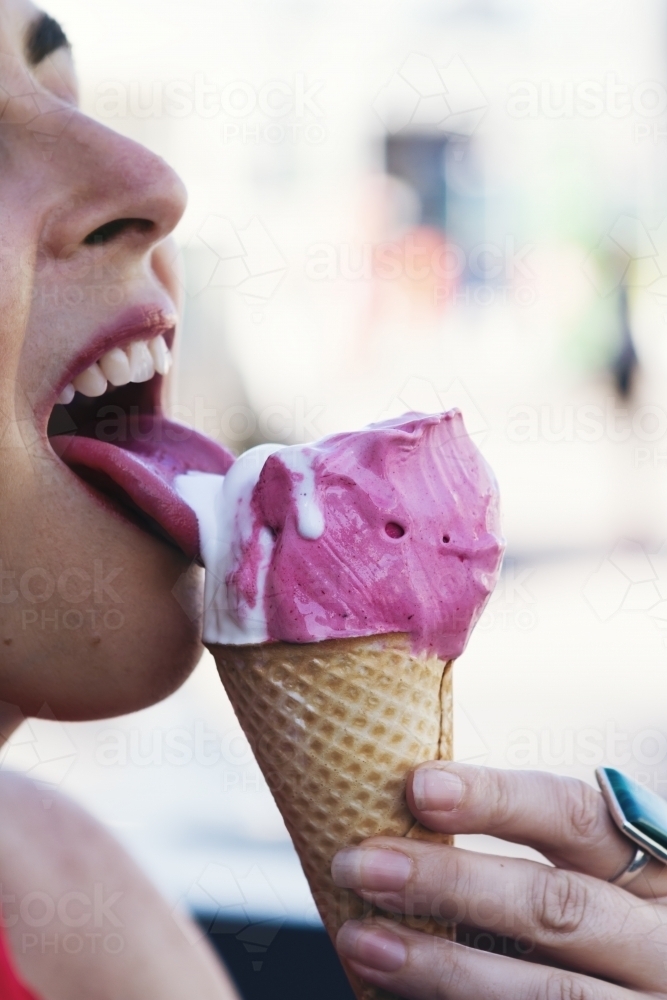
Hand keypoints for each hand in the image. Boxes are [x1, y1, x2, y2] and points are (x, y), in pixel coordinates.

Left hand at [331, 763, 666, 998]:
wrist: (635, 996)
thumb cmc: (597, 939)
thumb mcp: (591, 888)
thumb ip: (521, 864)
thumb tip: (401, 824)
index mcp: (651, 872)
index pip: (575, 816)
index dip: (497, 798)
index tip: (417, 786)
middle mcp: (659, 942)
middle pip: (555, 904)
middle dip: (450, 882)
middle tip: (361, 864)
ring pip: (546, 992)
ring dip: (442, 966)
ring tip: (363, 942)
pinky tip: (399, 999)